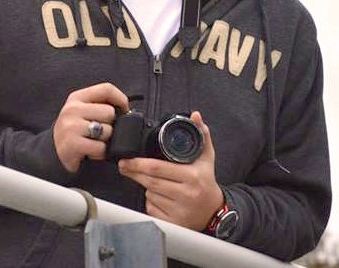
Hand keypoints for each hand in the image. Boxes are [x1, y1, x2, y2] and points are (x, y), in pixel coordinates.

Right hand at [53, 83, 129, 172]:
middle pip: (109, 112)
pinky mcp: (71, 144)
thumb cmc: (75, 130)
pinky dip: (100, 153)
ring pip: (107, 130)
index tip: (125, 110)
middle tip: (99, 132)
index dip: (121, 99)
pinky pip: (100, 147)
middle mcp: (72, 109)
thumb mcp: (83, 111)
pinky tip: (90, 152)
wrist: (53, 152)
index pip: (106, 89)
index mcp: (77, 97)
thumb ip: (101, 105)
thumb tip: (126, 110)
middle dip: (110, 125)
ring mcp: (70, 127)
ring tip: (93, 141)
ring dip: (105, 140)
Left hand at [117, 111, 223, 230]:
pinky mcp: (172, 223)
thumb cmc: (206, 182)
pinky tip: (160, 197)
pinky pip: (152, 209)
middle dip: (134, 173)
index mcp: (192, 176)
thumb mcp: (206, 157)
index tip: (126, 160)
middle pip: (150, 182)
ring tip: (153, 181)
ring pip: (150, 195)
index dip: (139, 164)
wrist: (214, 212)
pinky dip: (150, 201)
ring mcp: (178, 211)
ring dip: (145, 186)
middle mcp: (186, 194)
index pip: (158, 169)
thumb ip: (202, 135)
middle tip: (124, 166)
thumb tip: (195, 115)